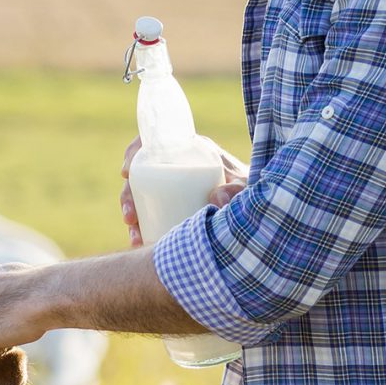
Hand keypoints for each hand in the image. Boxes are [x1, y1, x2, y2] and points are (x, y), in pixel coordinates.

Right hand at [120, 136, 249, 247]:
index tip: (126, 172)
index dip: (134, 152)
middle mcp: (176, 167)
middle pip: (141, 174)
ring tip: (136, 237)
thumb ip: (237, 189)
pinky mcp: (172, 207)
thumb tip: (216, 198)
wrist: (259, 207)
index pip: (153, 142)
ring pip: (141, 197)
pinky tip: (140, 242)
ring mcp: (172, 188)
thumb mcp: (247, 187)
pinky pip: (150, 214)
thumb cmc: (250, 190)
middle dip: (128, 196)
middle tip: (130, 217)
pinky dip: (142, 228)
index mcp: (189, 150)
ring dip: (133, 216)